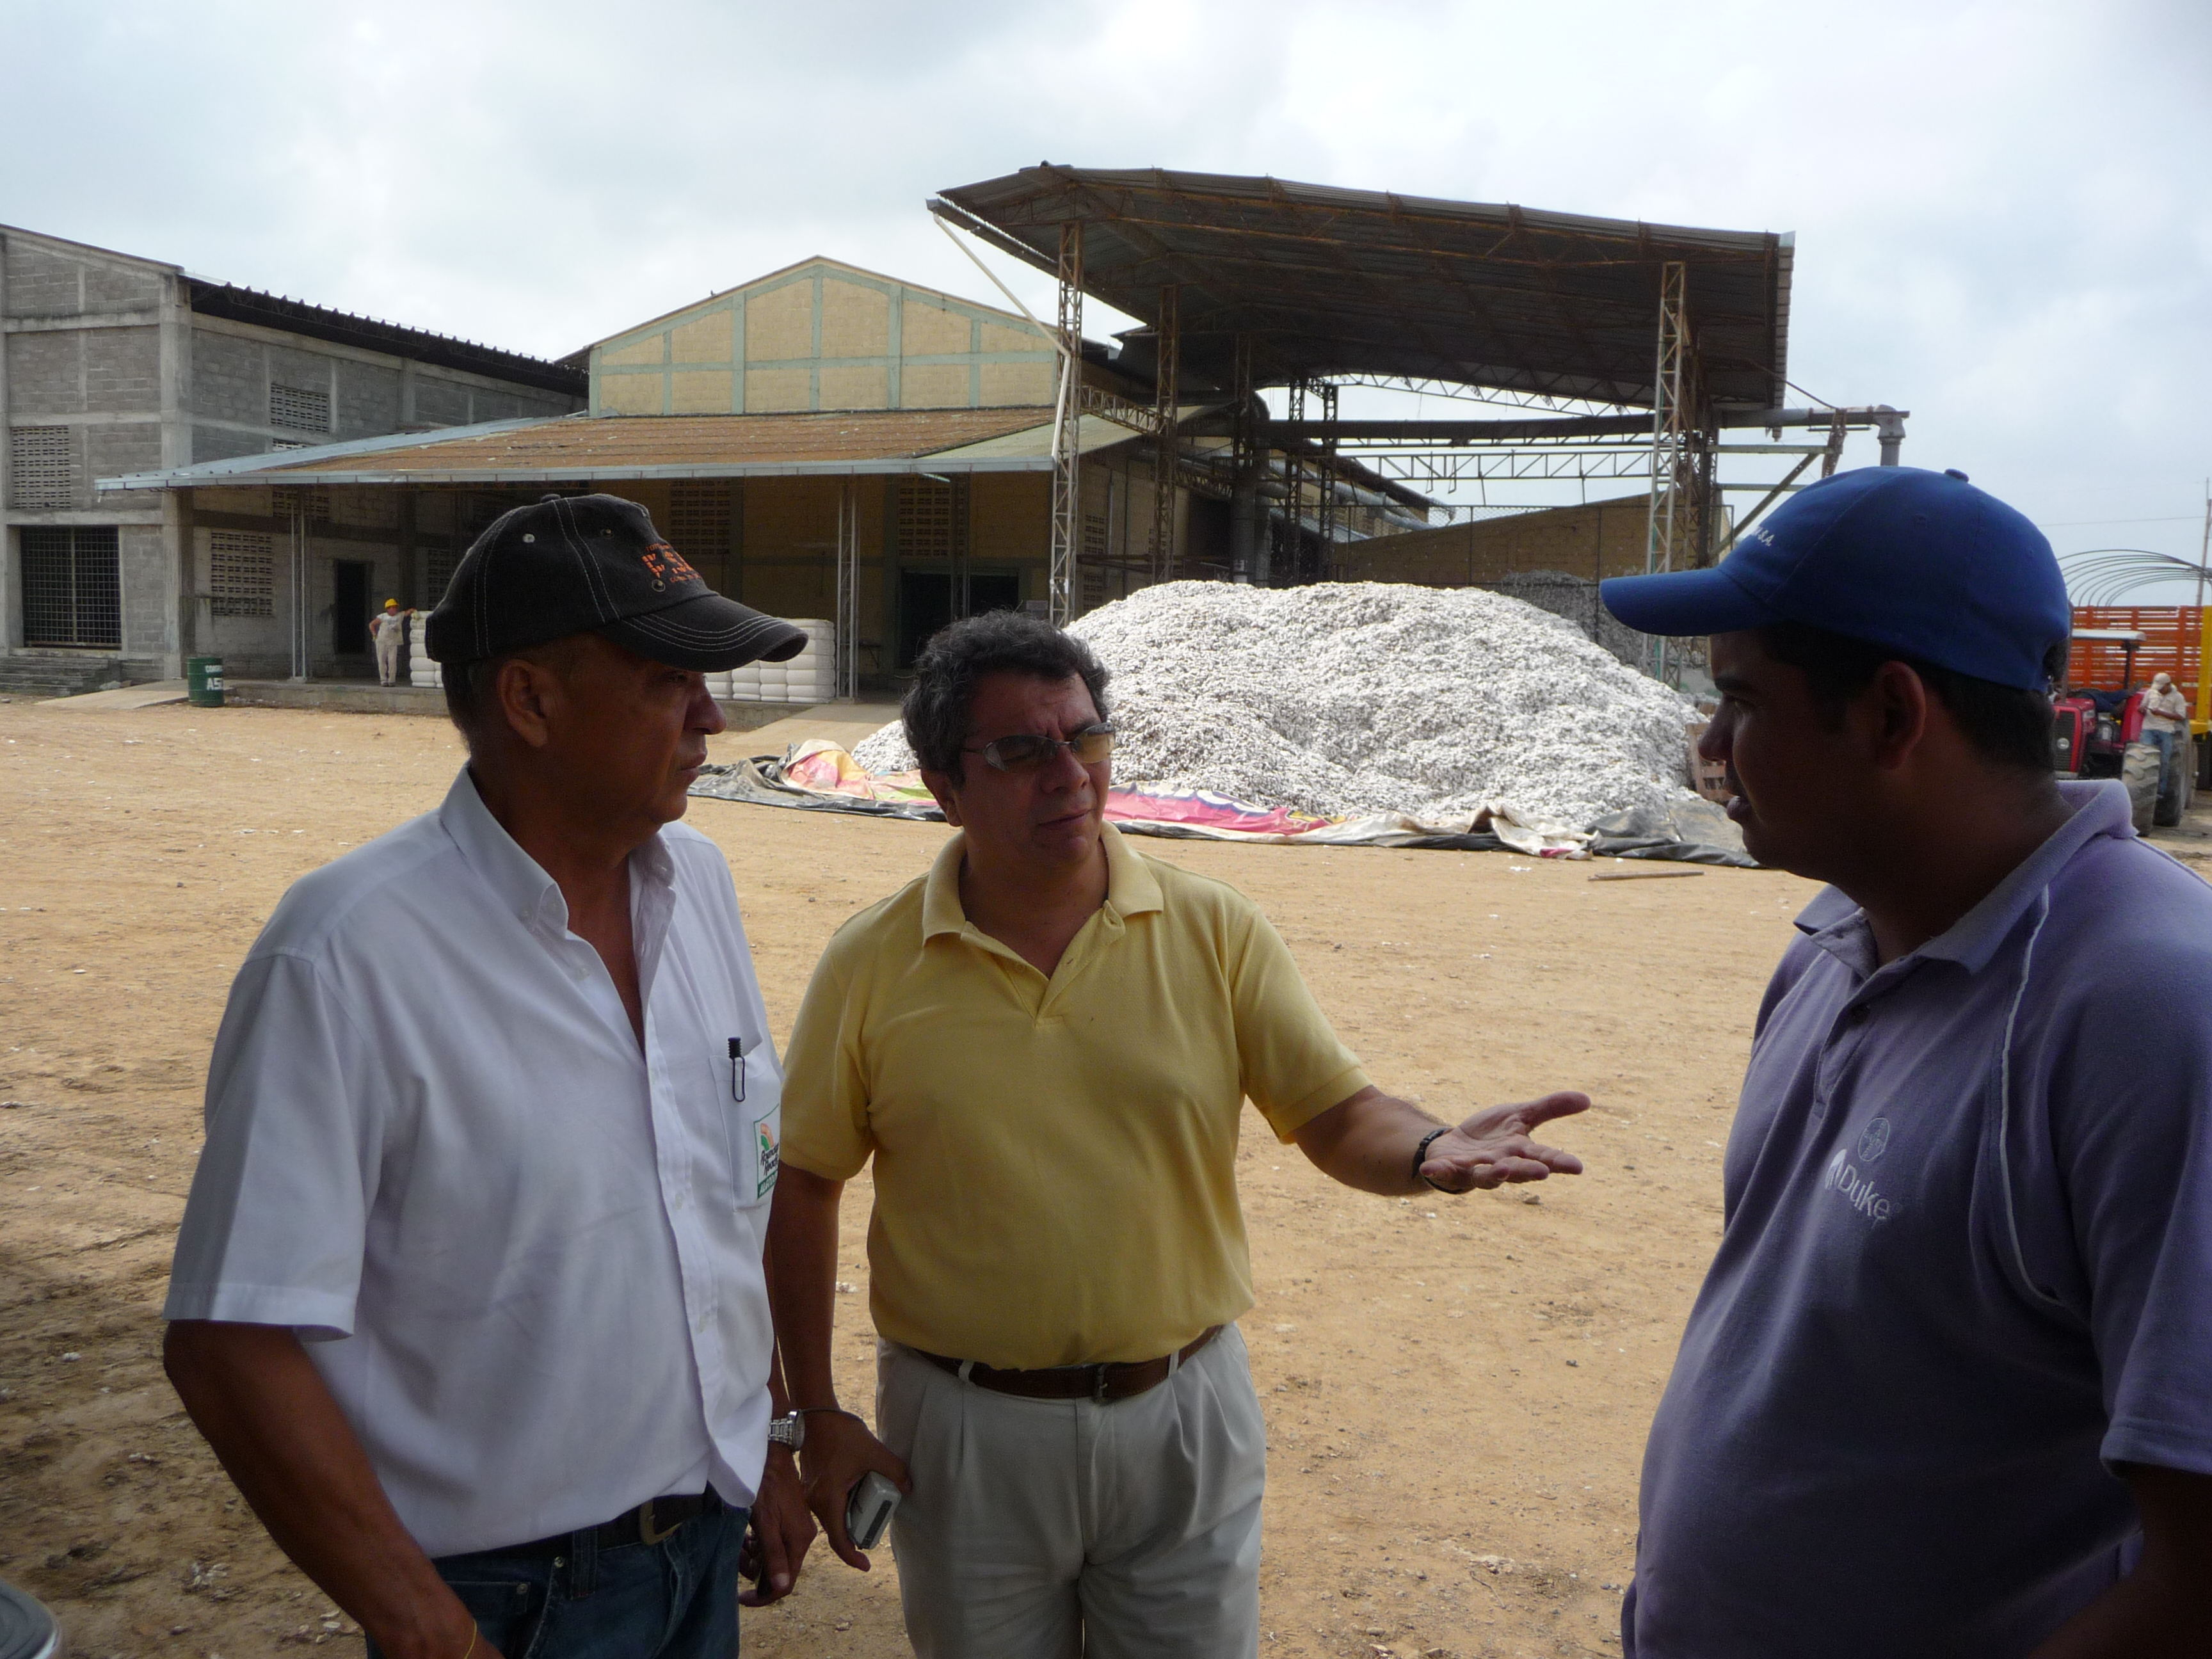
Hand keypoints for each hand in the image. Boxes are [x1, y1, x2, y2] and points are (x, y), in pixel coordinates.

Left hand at [738, 1446, 814, 1605]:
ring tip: (739, 1547)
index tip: (742, 1597)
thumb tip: (781, 1587)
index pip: (786, 1583)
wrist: (770, 1455)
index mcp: (800, 1541)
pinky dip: (760, 1546)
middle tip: (736, 1562)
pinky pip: (775, 1543)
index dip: (764, 1596)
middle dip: (756, 1573)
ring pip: (775, 1557)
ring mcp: (797, 1528)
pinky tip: (748, 1537)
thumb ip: (774, 1554)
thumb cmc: (765, 1487)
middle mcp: (803, 1538)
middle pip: (780, 1571)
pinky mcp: (790, 1520)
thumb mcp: (765, 1523)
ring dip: (755, 1558)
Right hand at [796, 1411, 910, 1570]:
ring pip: (831, 1518)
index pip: (838, 1540)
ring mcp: (809, 1494)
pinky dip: (843, 1507)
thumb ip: (894, 1470)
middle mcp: (814, 1501)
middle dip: (855, 1536)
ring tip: (870, 1510)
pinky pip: (827, 1505)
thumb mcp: (873, 1452)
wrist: (816, 1415)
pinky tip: (857, 1494)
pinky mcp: (810, 1485)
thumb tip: (909, 1487)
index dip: (852, 1557)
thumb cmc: (841, 1433)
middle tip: (875, 1533)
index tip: (866, 1565)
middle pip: (835, 1530)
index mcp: (827, 1499)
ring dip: (849, 1519)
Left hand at [1418, 1092, 1589, 1192]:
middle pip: (1518, 1170)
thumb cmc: (1491, 1136)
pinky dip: (1438, 1172)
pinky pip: (1444, 1172)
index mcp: (1520, 1152)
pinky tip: (1428, 1170)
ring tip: (1501, 1170)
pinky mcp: (1450, 1169)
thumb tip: (1588, 1099)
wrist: (1454, 1146)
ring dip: (1494, 1175)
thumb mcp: (1520, 1115)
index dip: (1560, 1162)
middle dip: (1529, 1172)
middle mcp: (1501, 1165)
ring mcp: (1475, 1170)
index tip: (1578, 1167)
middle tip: (1543, 1173)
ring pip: (1487, 1176)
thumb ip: (1550, 1108)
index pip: (1544, 1157)